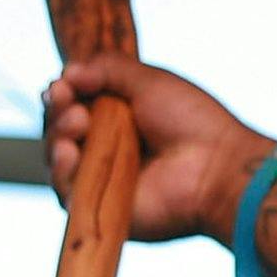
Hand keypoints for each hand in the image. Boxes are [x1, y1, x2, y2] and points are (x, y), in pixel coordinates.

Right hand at [42, 52, 273, 245]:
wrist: (218, 167)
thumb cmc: (193, 123)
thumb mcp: (149, 82)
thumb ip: (108, 68)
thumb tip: (67, 72)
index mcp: (121, 120)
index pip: (73, 106)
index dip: (63, 94)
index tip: (64, 84)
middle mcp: (109, 150)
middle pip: (61, 130)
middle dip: (58, 111)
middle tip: (70, 102)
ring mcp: (103, 180)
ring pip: (58, 157)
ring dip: (58, 134)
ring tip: (78, 122)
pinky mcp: (101, 208)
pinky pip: (66, 190)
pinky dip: (61, 169)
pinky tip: (69, 151)